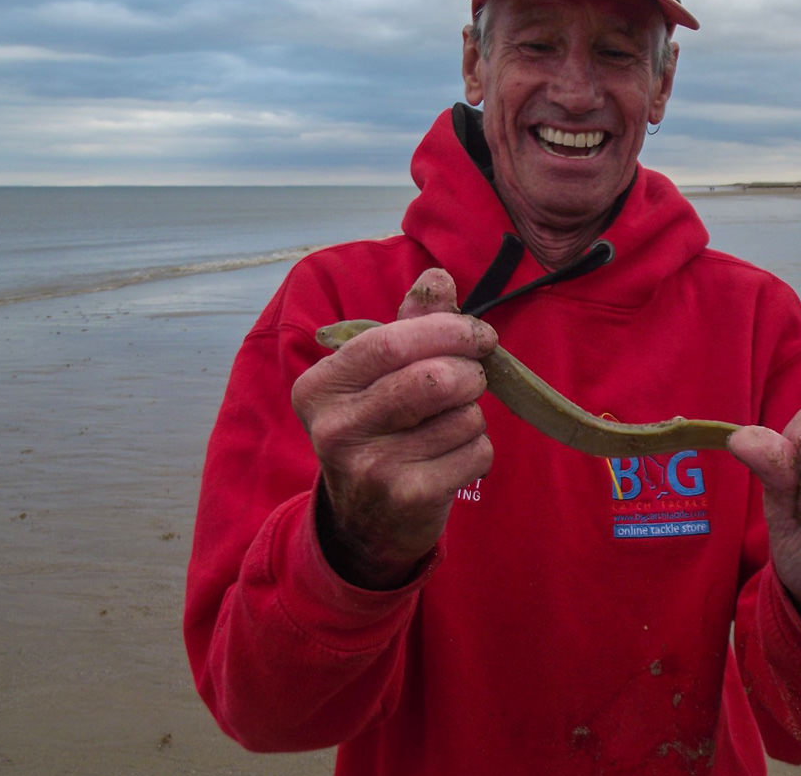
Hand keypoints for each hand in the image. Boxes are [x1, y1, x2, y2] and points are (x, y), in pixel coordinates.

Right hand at [291, 270, 494, 589]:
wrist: (365, 523)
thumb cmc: (379, 430)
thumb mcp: (378, 376)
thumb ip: (408, 324)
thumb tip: (437, 278)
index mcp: (321, 386)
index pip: (393, 340)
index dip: (448, 330)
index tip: (479, 335)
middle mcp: (336, 428)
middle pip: (435, 378)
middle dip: (470, 372)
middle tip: (472, 379)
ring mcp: (371, 467)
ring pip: (464, 416)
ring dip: (473, 415)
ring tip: (448, 427)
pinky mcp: (409, 497)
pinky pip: (476, 451)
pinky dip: (479, 449)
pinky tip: (453, 458)